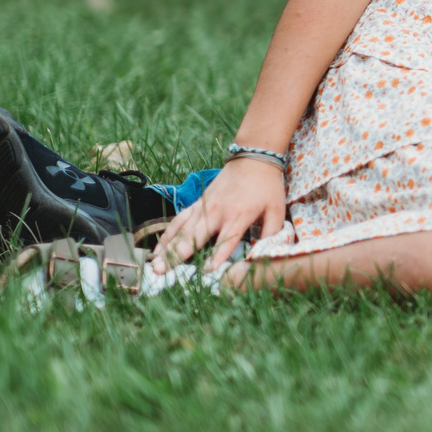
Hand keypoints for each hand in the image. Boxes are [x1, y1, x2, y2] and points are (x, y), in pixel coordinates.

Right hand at [150, 156, 285, 271]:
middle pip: (195, 237)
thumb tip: (265, 253)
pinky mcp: (197, 203)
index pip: (227, 239)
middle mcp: (217, 212)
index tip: (208, 271)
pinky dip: (167, 235)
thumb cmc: (267, 187)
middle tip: (161, 271)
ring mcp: (204, 207)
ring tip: (154, 265)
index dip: (218, 255)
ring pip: (181, 231)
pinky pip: (178, 221)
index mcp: (239, 215)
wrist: (253, 159)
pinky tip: (157, 249)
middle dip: (178, 255)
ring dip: (167, 248)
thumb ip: (272, 232)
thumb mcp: (277, 209)